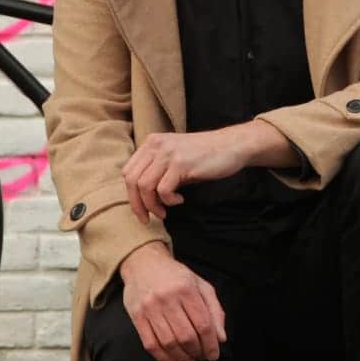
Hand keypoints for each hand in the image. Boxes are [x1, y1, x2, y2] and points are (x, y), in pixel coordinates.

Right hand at [119, 244, 225, 360]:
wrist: (143, 262)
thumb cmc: (176, 276)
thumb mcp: (201, 285)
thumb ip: (214, 310)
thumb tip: (220, 338)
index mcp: (186, 289)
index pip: (203, 324)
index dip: (211, 344)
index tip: (214, 354)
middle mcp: (167, 298)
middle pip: (186, 336)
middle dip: (197, 352)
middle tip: (201, 357)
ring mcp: (150, 308)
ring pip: (168, 342)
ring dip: (182, 357)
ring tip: (189, 360)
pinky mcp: (136, 316)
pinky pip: (150, 344)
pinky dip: (163, 357)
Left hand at [122, 123, 282, 221]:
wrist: (231, 146)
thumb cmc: (204, 156)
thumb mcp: (174, 158)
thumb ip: (157, 170)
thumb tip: (141, 196)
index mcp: (151, 143)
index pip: (128, 172)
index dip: (131, 195)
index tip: (142, 210)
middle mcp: (156, 145)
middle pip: (132, 180)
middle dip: (138, 205)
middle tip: (149, 218)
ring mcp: (168, 153)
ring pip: (145, 186)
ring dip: (153, 205)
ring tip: (165, 211)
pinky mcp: (181, 163)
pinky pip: (163, 189)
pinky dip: (169, 201)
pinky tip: (180, 200)